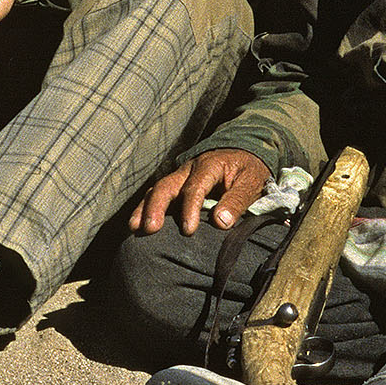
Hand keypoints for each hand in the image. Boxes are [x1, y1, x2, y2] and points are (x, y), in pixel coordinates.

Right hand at [132, 149, 269, 235]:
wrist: (244, 153)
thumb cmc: (249, 170)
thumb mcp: (250, 182)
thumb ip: (237, 201)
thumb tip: (221, 222)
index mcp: (208, 166)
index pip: (194, 188)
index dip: (190, 209)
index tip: (188, 230)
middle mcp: (188, 169)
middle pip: (166, 185)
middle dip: (156, 207)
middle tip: (150, 228)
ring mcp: (180, 176)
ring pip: (157, 189)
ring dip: (144, 208)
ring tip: (135, 228)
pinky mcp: (177, 185)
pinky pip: (157, 194)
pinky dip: (145, 207)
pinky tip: (137, 224)